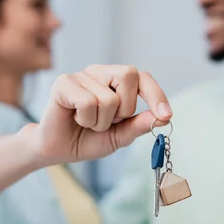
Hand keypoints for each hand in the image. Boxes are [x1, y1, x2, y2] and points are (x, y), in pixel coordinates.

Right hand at [29, 64, 171, 165]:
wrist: (57, 150)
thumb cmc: (88, 139)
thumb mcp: (120, 136)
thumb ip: (139, 125)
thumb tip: (163, 117)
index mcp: (116, 82)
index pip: (143, 77)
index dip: (156, 94)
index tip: (166, 115)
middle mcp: (100, 73)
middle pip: (129, 75)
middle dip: (125, 108)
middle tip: (110, 122)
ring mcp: (81, 75)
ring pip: (108, 97)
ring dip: (101, 122)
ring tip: (89, 123)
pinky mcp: (63, 83)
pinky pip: (88, 102)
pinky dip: (86, 119)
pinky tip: (76, 119)